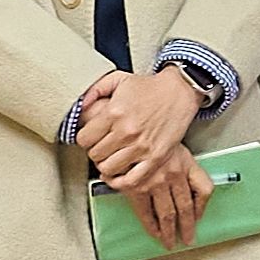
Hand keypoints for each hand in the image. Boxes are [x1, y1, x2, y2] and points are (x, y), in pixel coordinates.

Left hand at [76, 65, 205, 184]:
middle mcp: (127, 131)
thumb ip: (94, 90)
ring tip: (111, 158)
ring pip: (109, 169)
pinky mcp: (156, 157)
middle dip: (96, 151)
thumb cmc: (150, 87)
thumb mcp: (118, 79)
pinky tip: (121, 172)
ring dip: (107, 165)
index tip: (91, 137)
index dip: (85, 139)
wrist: (179, 92)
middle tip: (102, 146)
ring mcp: (142, 146)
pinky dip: (122, 180)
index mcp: (114, 113)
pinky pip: (131, 179)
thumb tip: (79, 106)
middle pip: (95, 155)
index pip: (84, 139)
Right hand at [123, 143, 210, 250]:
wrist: (126, 130)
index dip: (203, 206)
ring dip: (170, 231)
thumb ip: (180, 162)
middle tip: (188, 239)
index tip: (199, 216)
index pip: (204, 188)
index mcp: (185, 162)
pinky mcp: (138, 188)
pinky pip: (146, 212)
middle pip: (186, 207)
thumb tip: (189, 185)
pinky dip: (151, 225)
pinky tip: (154, 233)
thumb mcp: (171, 143)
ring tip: (171, 242)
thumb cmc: (146, 135)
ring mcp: (156, 182)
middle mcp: (174, 174)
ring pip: (168, 213)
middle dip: (187, 226)